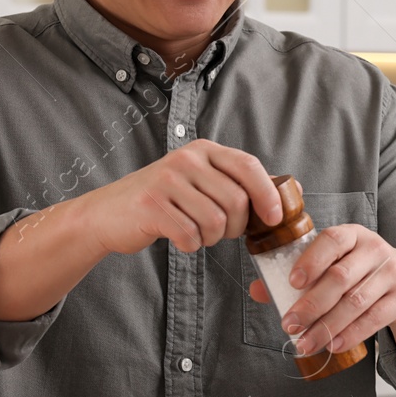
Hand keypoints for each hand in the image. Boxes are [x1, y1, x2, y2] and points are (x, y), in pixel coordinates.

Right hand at [73, 140, 283, 255]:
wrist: (108, 214)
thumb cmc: (162, 201)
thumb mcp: (199, 181)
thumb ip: (236, 184)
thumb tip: (288, 194)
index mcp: (203, 150)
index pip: (248, 166)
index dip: (267, 194)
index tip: (274, 218)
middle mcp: (186, 159)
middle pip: (236, 201)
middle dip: (235, 227)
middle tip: (220, 231)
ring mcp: (167, 181)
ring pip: (215, 222)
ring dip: (211, 238)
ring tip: (195, 231)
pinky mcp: (151, 206)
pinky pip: (190, 236)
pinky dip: (190, 245)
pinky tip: (178, 237)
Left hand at [250, 224, 395, 355]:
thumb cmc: (362, 272)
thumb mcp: (336, 264)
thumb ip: (298, 275)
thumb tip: (258, 289)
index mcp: (353, 234)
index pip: (332, 240)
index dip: (312, 260)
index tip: (292, 282)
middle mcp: (375, 249)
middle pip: (341, 277)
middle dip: (312, 304)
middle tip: (290, 324)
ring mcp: (392, 272)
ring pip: (355, 302)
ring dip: (326, 326)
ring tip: (306, 342)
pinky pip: (373, 319)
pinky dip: (350, 335)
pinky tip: (333, 345)